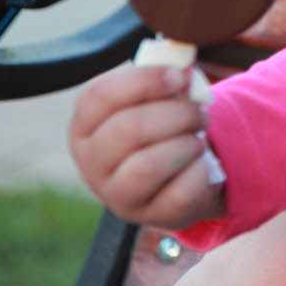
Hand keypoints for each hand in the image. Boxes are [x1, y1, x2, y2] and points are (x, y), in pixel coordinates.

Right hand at [69, 62, 226, 228]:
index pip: (98, 96)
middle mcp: (91, 163)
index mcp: (85, 126)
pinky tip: (201, 165)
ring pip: (148, 166)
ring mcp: (115, 195)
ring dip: (187, 143)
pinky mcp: (149, 216)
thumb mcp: (157, 100)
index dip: (144, 80)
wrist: (182, 175)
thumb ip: (165, 80)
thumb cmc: (164, 127)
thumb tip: (184, 69)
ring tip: (198, 138)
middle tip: (200, 113)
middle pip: (128, 129)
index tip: (181, 76)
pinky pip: (179, 192)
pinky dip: (201, 172)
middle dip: (177, 113)